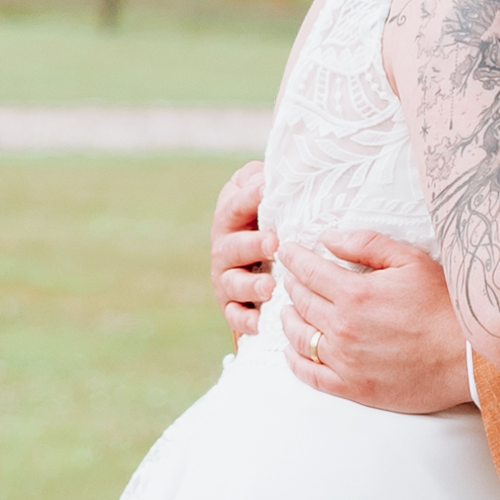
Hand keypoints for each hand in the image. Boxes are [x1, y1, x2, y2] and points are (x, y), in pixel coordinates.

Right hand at [211, 158, 270, 342]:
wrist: (261, 253)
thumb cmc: (266, 215)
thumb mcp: (259, 191)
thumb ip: (257, 180)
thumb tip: (264, 176)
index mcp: (230, 218)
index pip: (234, 205)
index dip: (248, 198)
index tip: (265, 191)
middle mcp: (224, 248)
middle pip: (234, 247)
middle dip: (253, 245)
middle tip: (274, 243)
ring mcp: (227, 278)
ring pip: (233, 283)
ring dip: (250, 285)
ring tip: (270, 285)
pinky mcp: (232, 305)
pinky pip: (234, 316)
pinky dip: (244, 320)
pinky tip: (259, 323)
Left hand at [280, 230, 476, 416]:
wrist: (468, 358)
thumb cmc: (445, 306)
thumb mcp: (411, 261)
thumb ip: (367, 244)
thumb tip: (329, 239)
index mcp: (355, 294)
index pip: (308, 271)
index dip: (293, 258)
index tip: (286, 250)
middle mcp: (343, 328)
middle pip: (300, 301)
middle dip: (292, 284)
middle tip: (291, 277)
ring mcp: (345, 361)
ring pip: (299, 337)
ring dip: (288, 319)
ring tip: (288, 310)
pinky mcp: (353, 388)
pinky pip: (310, 374)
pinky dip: (294, 360)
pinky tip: (292, 350)